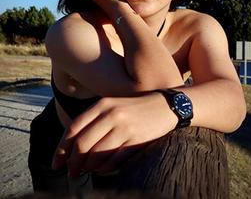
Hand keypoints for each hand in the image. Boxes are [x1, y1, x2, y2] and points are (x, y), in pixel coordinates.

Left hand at [52, 92, 177, 178]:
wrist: (164, 106)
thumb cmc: (133, 109)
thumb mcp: (111, 106)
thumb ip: (92, 122)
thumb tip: (71, 148)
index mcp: (102, 105)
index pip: (73, 129)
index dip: (61, 149)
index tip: (56, 164)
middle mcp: (111, 114)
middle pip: (82, 145)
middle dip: (72, 163)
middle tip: (71, 174)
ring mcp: (124, 127)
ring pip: (96, 155)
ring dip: (88, 168)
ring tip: (87, 171)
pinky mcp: (136, 139)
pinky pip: (113, 161)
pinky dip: (104, 169)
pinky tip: (103, 169)